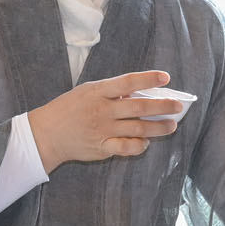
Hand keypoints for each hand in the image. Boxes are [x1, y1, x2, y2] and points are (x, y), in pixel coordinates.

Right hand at [30, 69, 181, 173]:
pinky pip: (127, 147)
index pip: (128, 82)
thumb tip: (139, 91)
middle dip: (162, 106)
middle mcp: (103, 110)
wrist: (46, 134)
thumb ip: (111, 92)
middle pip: (139, 107)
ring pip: (138, 129)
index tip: (166, 78)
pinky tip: (146, 143)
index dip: (148, 79)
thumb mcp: (87, 92)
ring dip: (158, 127)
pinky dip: (140, 146)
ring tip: (171, 125)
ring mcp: (103, 130)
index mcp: (98, 92)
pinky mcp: (102, 147)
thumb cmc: (69, 109)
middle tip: (179, 106)